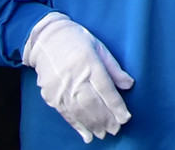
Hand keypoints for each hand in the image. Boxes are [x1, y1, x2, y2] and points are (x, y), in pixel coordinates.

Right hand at [24, 12, 133, 143]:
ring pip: (79, 112)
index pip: (105, 89)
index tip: (125, 118)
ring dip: (93, 125)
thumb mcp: (99, 47)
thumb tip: (129, 84)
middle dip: (106, 119)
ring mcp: (61, 88)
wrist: (46, 39)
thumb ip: (114, 68)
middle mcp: (74, 78)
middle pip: (92, 104)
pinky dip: (77, 126)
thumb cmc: (77, 41)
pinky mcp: (51, 96)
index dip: (116, 106)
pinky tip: (86, 134)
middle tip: (116, 130)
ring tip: (103, 134)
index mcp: (89, 63)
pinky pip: (66, 114)